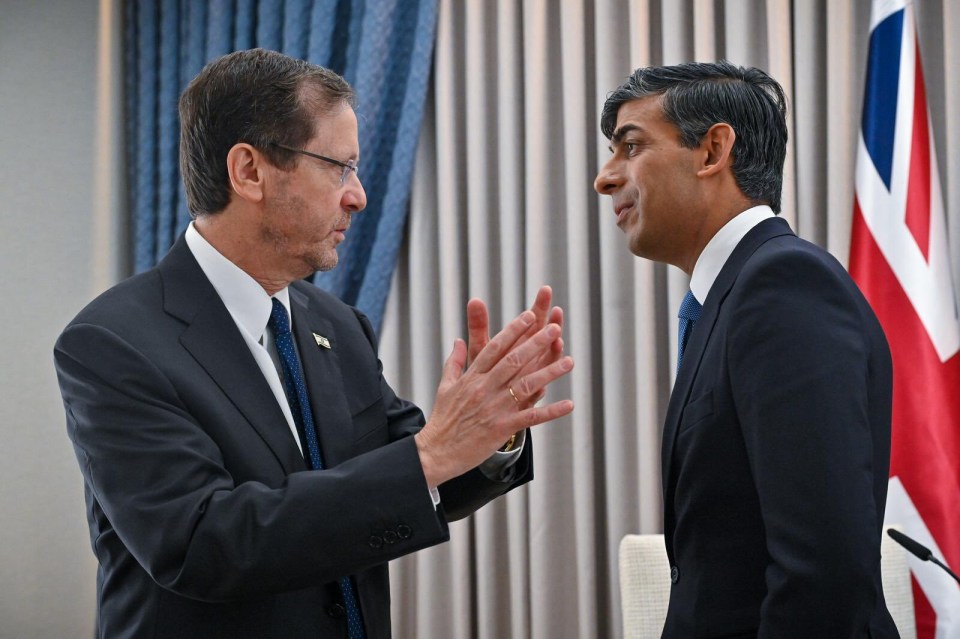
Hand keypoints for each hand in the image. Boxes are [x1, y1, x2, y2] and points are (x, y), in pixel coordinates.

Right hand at [415, 309, 573, 486]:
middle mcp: (484, 388)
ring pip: (526, 385)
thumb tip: (457, 340)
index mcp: (472, 377)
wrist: (437, 452)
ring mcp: (494, 408)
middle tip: (554, 329)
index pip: (495, 347)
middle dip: (536, 343)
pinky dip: (551, 411)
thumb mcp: (444, 386)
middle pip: (514, 360)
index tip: (529, 316)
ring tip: (569, 361)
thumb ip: (454, 362)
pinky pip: (531, 417)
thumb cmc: (442, 420)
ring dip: (549, 372)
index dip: (513, 330)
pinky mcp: (502, 428)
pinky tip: (569, 404)